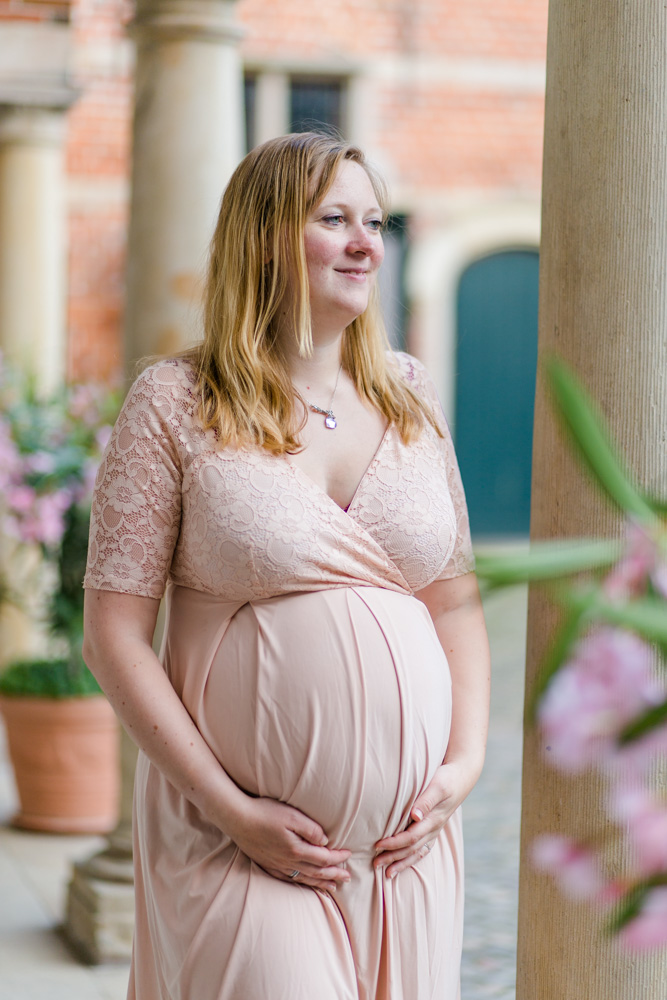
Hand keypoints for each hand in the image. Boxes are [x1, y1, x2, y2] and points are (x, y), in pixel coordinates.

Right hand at [227, 795, 350, 891]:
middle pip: (316, 872)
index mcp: (296, 850)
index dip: (338, 858)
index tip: (348, 855)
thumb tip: (325, 842)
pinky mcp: (268, 865)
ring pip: (304, 878)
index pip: (324, 858)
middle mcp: (288, 862)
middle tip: (347, 878)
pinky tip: (305, 883)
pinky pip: (289, 879)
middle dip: (334, 875)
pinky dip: (302, 883)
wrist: (238, 819)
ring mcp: (277, 865)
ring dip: (320, 882)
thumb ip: (311, 829)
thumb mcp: (292, 815)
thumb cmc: (265, 813)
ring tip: (332, 887)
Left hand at [373, 760, 479, 878]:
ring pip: (418, 852)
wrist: (461, 776)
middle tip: (375, 864)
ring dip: (402, 863)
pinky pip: (423, 848)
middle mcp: (434, 828)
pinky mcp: (434, 828)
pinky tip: (403, 863)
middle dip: (393, 857)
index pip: (412, 837)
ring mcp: (435, 830)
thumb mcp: (438, 787)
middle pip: (412, 849)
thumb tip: (414, 815)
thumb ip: (426, 801)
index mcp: (433, 819)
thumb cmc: (447, 779)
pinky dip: (412, 858)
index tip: (378, 845)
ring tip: (387, 874)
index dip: (394, 843)